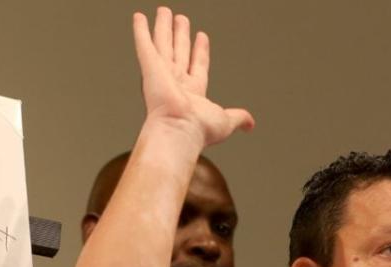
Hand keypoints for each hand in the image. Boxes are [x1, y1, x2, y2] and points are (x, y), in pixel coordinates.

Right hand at [132, 7, 253, 148]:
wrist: (179, 130)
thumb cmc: (199, 130)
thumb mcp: (226, 121)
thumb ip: (239, 117)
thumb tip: (250, 124)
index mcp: (192, 93)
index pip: (197, 66)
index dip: (200, 51)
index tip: (201, 36)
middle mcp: (176, 83)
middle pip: (179, 52)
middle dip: (180, 36)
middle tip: (181, 20)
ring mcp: (161, 74)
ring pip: (163, 44)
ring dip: (163, 28)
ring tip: (165, 11)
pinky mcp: (150, 68)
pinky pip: (144, 45)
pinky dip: (140, 31)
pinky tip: (139, 18)